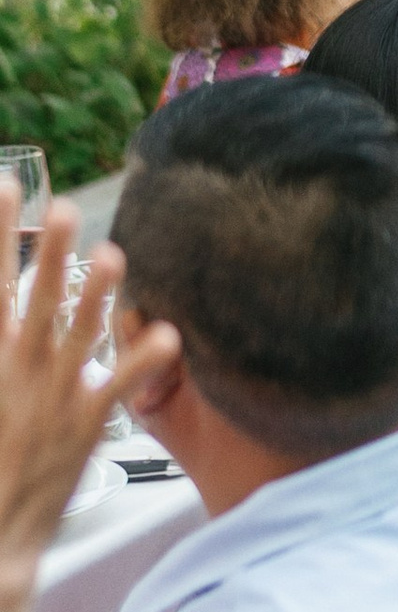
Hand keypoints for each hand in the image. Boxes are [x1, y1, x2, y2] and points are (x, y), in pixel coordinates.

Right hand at [0, 205, 175, 589]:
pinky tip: (167, 334)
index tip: (6, 188)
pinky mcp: (86, 423)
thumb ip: (1, 341)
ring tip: (113, 254)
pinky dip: (143, 360)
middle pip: (35, 298)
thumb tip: (4, 302)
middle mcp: (18, 368)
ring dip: (96, 293)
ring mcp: (53, 394)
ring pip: (79, 332)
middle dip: (50, 252)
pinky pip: (119, 384)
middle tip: (64, 209)